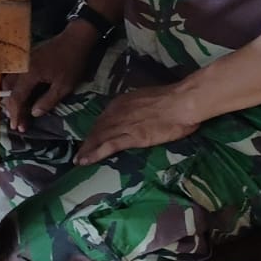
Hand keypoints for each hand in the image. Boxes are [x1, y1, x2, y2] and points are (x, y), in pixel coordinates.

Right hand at [1, 23, 97, 127]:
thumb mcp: (64, 86)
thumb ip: (48, 101)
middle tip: (17, 123)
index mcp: (30, 74)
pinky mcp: (26, 59)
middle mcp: (22, 67)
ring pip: (8, 81)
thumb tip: (34, 113)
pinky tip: (18, 94)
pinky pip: (14, 75)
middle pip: (9, 90)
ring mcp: (23, 61)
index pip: (17, 98)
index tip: (18, 127)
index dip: (16, 114)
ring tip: (16, 111)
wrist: (75, 39)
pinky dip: (13, 87)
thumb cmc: (72, 63)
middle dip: (12, 108)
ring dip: (10, 97)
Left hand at [74, 84, 201, 164]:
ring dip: (87, 149)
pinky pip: (108, 146)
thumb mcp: (147, 99)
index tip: (91, 137)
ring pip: (99, 138)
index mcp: (122, 102)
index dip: (96, 129)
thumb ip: (137, 107)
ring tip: (78, 160)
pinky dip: (95, 154)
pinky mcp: (132, 137)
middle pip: (98, 128)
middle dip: (88, 141)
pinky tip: (86, 161)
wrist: (182, 102)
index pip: (104, 118)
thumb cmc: (172, 100)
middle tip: (79, 152)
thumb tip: (137, 113)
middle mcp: (118, 112)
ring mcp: (124, 124)